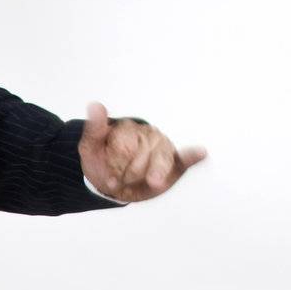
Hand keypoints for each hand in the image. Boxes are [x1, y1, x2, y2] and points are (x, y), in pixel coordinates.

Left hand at [78, 102, 207, 201]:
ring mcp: (161, 147)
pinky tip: (200, 153)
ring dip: (153, 176)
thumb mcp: (90, 148)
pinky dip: (192, 156)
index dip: (116, 168)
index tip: (109, 180)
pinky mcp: (173, 163)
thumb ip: (94, 129)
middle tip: (122, 183)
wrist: (111, 183)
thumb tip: (95, 105)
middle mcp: (147, 135)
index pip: (123, 149)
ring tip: (148, 184)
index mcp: (128, 129)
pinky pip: (184, 158)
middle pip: (141, 159)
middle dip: (130, 176)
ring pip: (159, 162)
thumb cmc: (102, 163)